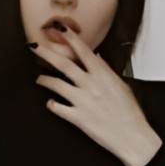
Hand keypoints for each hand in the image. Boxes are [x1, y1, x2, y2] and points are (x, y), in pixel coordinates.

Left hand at [31, 28, 161, 165]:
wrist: (132, 137)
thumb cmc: (130, 113)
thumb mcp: (122, 86)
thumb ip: (106, 71)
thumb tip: (97, 58)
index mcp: (103, 75)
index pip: (83, 50)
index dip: (69, 37)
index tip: (58, 28)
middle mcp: (90, 85)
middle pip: (63, 64)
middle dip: (46, 52)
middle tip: (32, 45)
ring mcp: (82, 101)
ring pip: (56, 84)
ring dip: (44, 79)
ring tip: (39, 78)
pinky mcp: (77, 118)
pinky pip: (57, 108)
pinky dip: (51, 104)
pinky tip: (50, 103)